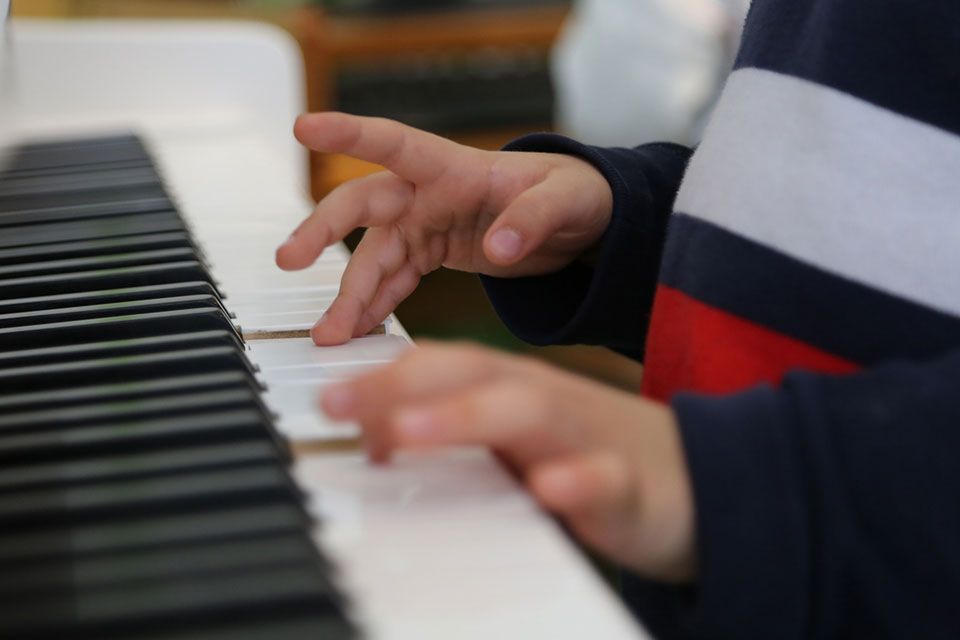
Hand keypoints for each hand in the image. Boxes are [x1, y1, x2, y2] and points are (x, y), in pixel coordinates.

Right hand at [276, 113, 612, 344]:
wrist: (577, 221)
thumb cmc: (572, 194)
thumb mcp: (565, 202)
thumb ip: (531, 220)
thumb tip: (497, 249)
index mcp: (454, 167)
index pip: (394, 142)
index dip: (350, 133)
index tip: (305, 127)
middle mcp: (428, 193)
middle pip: (363, 206)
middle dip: (323, 232)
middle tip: (289, 262)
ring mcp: (426, 224)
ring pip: (373, 257)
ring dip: (350, 294)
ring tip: (329, 334)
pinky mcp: (432, 252)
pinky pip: (395, 280)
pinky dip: (376, 305)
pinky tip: (357, 330)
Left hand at [321, 341, 696, 582]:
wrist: (700, 475)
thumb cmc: (591, 453)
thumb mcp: (516, 440)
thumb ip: (457, 431)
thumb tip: (381, 435)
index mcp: (515, 390)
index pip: (445, 368)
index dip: (385, 378)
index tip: (329, 401)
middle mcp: (545, 402)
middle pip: (474, 376)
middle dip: (402, 385)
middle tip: (338, 405)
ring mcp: (588, 438)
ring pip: (530, 413)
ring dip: (467, 418)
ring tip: (408, 433)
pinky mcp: (631, 485)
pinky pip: (605, 479)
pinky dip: (577, 481)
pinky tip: (548, 490)